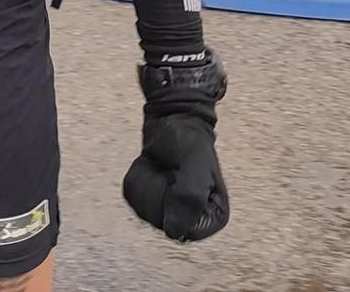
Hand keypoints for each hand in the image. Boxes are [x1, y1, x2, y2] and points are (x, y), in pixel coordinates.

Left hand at [122, 53, 229, 242]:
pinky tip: (149, 164)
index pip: (185, 231)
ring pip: (144, 212)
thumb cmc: (187, 135)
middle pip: (161, 223)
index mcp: (215, 214)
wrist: (171, 116)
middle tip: (167, 166)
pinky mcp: (153, 198)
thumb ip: (189, 197)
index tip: (176, 178)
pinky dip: (137, 178)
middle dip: (156, 190)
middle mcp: (195, 217)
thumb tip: (174, 232)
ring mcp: (172, 209)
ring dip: (146, 182)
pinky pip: (134, 198)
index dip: (173, 205)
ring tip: (159, 163)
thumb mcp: (193, 162)